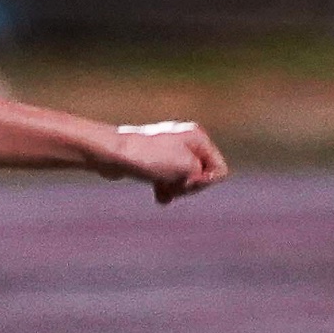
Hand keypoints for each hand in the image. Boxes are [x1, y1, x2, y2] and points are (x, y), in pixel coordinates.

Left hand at [101, 121, 227, 204]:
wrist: (114, 154)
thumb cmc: (151, 158)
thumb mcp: (188, 168)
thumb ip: (204, 177)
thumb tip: (190, 181)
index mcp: (198, 137)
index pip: (219, 168)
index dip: (205, 181)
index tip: (187, 181)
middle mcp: (186, 140)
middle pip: (202, 174)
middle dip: (189, 186)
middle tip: (173, 184)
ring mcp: (169, 150)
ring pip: (184, 179)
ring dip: (176, 189)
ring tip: (164, 191)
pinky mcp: (153, 160)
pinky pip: (167, 179)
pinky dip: (165, 188)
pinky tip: (158, 196)